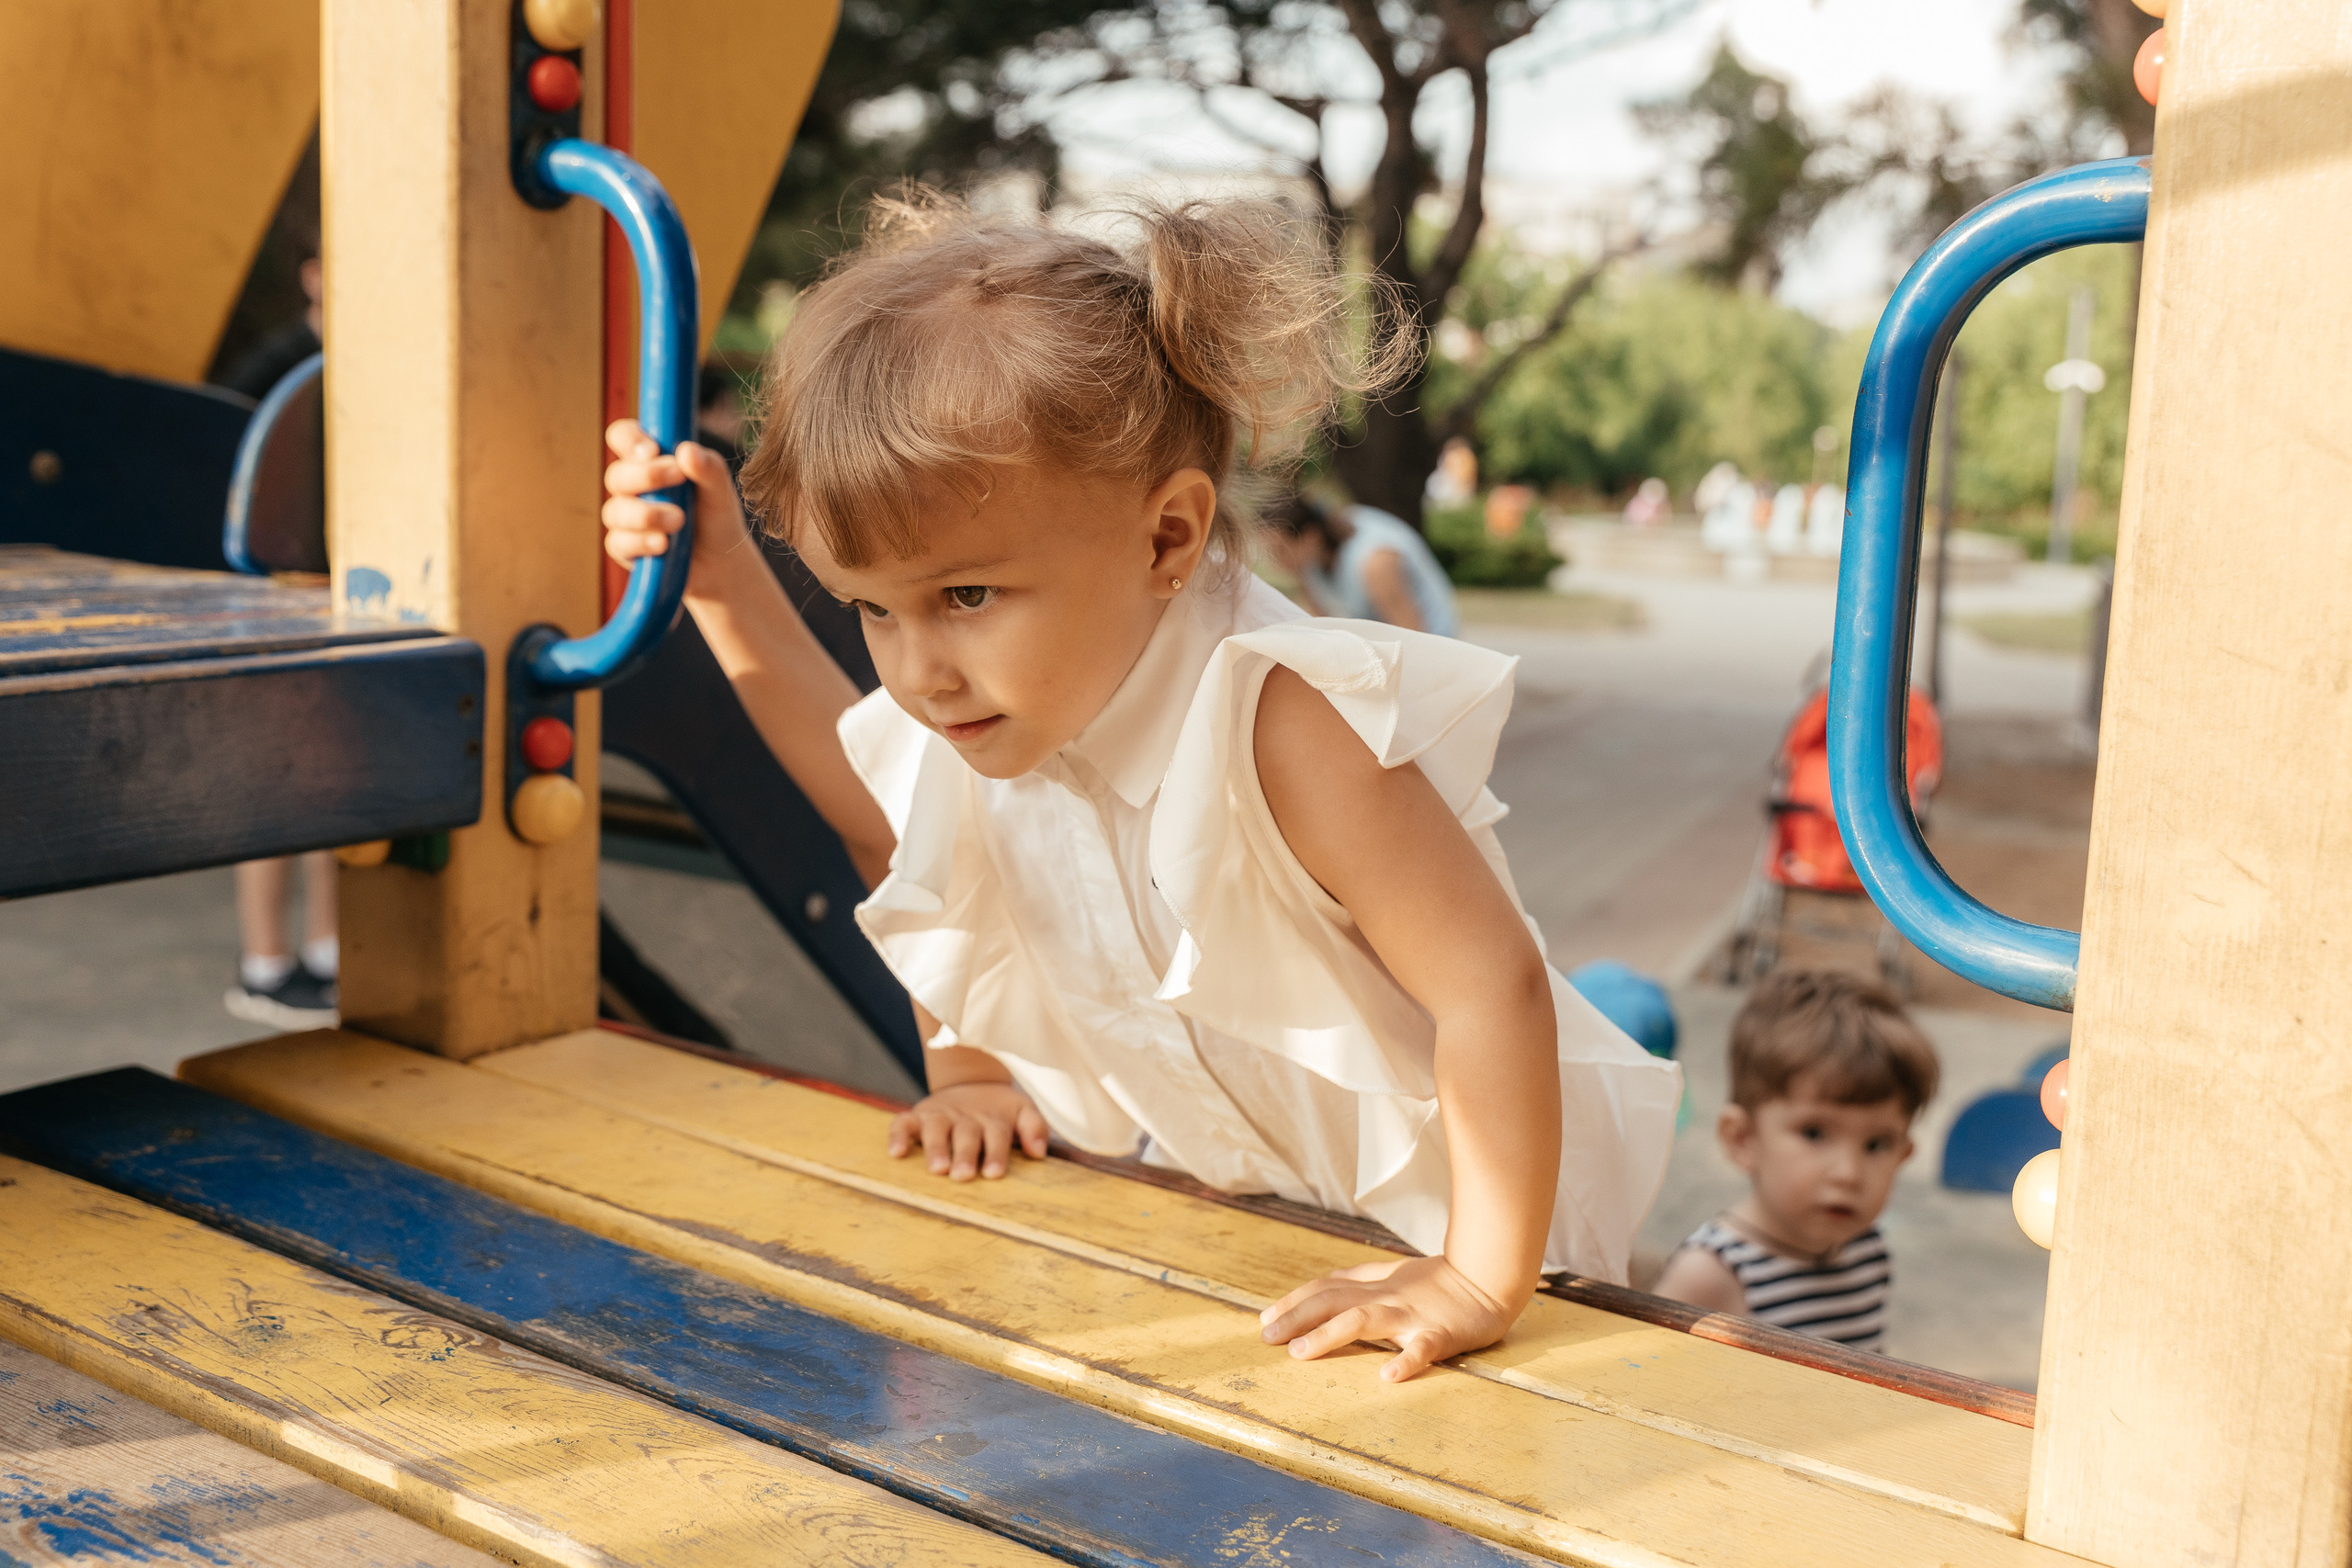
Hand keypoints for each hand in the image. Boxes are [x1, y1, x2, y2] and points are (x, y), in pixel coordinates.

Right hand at [601, 419, 751, 593]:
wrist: (722, 562)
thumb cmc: (716, 516)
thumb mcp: (720, 490)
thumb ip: (708, 468)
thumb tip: (687, 450)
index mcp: (649, 461)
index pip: (623, 437)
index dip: (629, 439)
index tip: (653, 450)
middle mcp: (631, 487)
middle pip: (616, 475)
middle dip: (647, 476)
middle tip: (679, 477)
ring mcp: (625, 518)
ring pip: (616, 511)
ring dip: (647, 514)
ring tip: (679, 520)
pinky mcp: (625, 548)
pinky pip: (619, 543)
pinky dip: (641, 542)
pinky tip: (662, 544)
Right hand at [886, 1081, 1049, 1180]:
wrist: (971, 1083)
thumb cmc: (999, 1110)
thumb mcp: (1022, 1110)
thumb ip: (1034, 1128)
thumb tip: (1039, 1152)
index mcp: (992, 1119)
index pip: (996, 1136)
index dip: (995, 1154)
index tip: (994, 1173)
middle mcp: (965, 1117)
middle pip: (966, 1135)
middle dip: (964, 1155)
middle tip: (963, 1176)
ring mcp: (940, 1116)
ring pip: (935, 1129)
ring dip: (935, 1148)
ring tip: (937, 1169)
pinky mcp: (917, 1116)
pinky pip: (902, 1123)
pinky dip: (897, 1136)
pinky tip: (896, 1153)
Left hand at [1258, 1254, 1513, 1382]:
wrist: (1489, 1276)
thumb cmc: (1439, 1279)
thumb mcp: (1394, 1271)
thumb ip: (1360, 1277)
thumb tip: (1326, 1281)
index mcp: (1375, 1285)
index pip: (1326, 1288)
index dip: (1294, 1302)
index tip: (1265, 1318)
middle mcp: (1386, 1297)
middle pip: (1333, 1301)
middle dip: (1297, 1318)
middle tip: (1266, 1338)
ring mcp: (1411, 1315)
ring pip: (1363, 1319)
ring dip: (1330, 1334)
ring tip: (1301, 1351)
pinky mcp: (1440, 1334)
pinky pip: (1421, 1348)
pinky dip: (1404, 1361)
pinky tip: (1387, 1377)